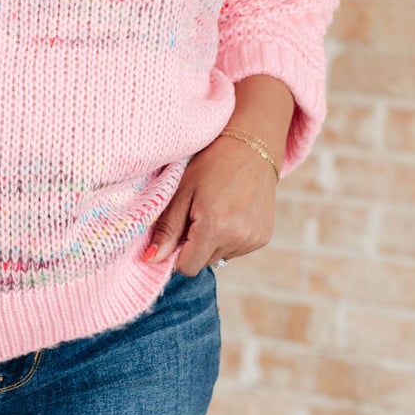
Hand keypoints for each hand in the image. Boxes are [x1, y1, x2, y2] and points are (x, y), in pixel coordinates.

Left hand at [141, 134, 279, 274]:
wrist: (252, 148)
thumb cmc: (212, 165)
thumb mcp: (182, 192)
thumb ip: (167, 229)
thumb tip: (151, 260)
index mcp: (215, 227)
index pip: (188, 267)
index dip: (176, 255)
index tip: (176, 234)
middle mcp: (237, 238)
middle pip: (203, 262)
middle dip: (194, 246)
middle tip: (195, 216)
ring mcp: (253, 240)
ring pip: (219, 257)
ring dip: (212, 242)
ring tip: (216, 211)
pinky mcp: (263, 238)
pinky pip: (236, 250)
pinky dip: (229, 238)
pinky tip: (231, 214)